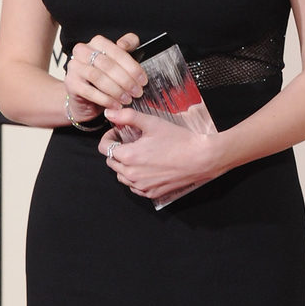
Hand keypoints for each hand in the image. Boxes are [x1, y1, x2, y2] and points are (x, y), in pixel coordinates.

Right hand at [64, 34, 146, 123]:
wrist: (85, 100)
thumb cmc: (104, 80)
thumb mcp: (118, 64)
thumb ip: (127, 50)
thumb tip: (126, 45)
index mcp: (97, 42)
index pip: (117, 51)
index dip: (132, 67)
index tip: (143, 80)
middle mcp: (82, 51)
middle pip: (108, 64)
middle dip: (126, 80)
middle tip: (137, 92)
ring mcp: (74, 67)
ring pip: (98, 77)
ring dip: (116, 90)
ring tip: (127, 99)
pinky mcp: (71, 83)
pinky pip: (90, 91)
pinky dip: (105, 100)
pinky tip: (115, 105)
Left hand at [99, 106, 223, 200]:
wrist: (201, 159)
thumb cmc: (178, 140)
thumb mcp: (152, 123)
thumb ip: (127, 117)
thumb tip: (109, 112)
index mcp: (128, 156)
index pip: (104, 149)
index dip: (108, 137)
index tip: (117, 132)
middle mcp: (131, 175)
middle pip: (111, 162)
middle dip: (116, 150)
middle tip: (129, 141)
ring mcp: (141, 186)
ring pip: (121, 176)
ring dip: (124, 165)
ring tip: (138, 154)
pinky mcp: (151, 193)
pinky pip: (134, 187)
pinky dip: (135, 178)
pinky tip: (147, 167)